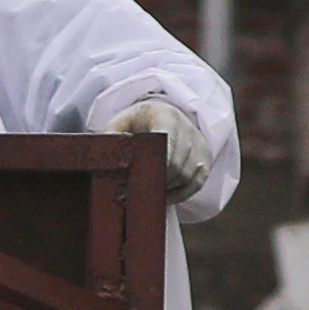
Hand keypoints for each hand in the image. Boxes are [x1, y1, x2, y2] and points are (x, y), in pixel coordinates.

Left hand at [103, 91, 231, 211]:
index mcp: (165, 116)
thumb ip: (110, 138)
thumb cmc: (137, 122)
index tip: (138, 179)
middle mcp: (188, 128)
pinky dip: (181, 194)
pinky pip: (196, 183)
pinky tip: (164, 197)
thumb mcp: (120, 123)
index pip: (166, 142)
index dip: (155, 164)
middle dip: (156, 181)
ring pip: (186, 176)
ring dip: (167, 189)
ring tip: (147, 193)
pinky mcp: (205, 158)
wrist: (164, 113)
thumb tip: (102, 159)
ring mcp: (199, 144)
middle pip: (176, 164)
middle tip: (135, 192)